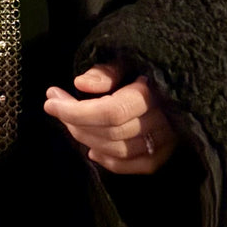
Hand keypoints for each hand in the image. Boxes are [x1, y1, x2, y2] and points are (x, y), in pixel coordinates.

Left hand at [43, 61, 178, 173]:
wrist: (176, 81)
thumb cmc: (144, 68)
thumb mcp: (126, 60)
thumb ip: (105, 72)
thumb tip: (80, 84)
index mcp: (152, 92)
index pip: (110, 111)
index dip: (76, 111)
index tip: (50, 101)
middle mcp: (163, 119)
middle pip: (111, 132)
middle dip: (75, 121)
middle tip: (55, 106)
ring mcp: (167, 140)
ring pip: (119, 150)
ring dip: (87, 139)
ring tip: (70, 122)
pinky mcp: (166, 153)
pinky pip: (135, 165)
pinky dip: (110, 161)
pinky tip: (92, 149)